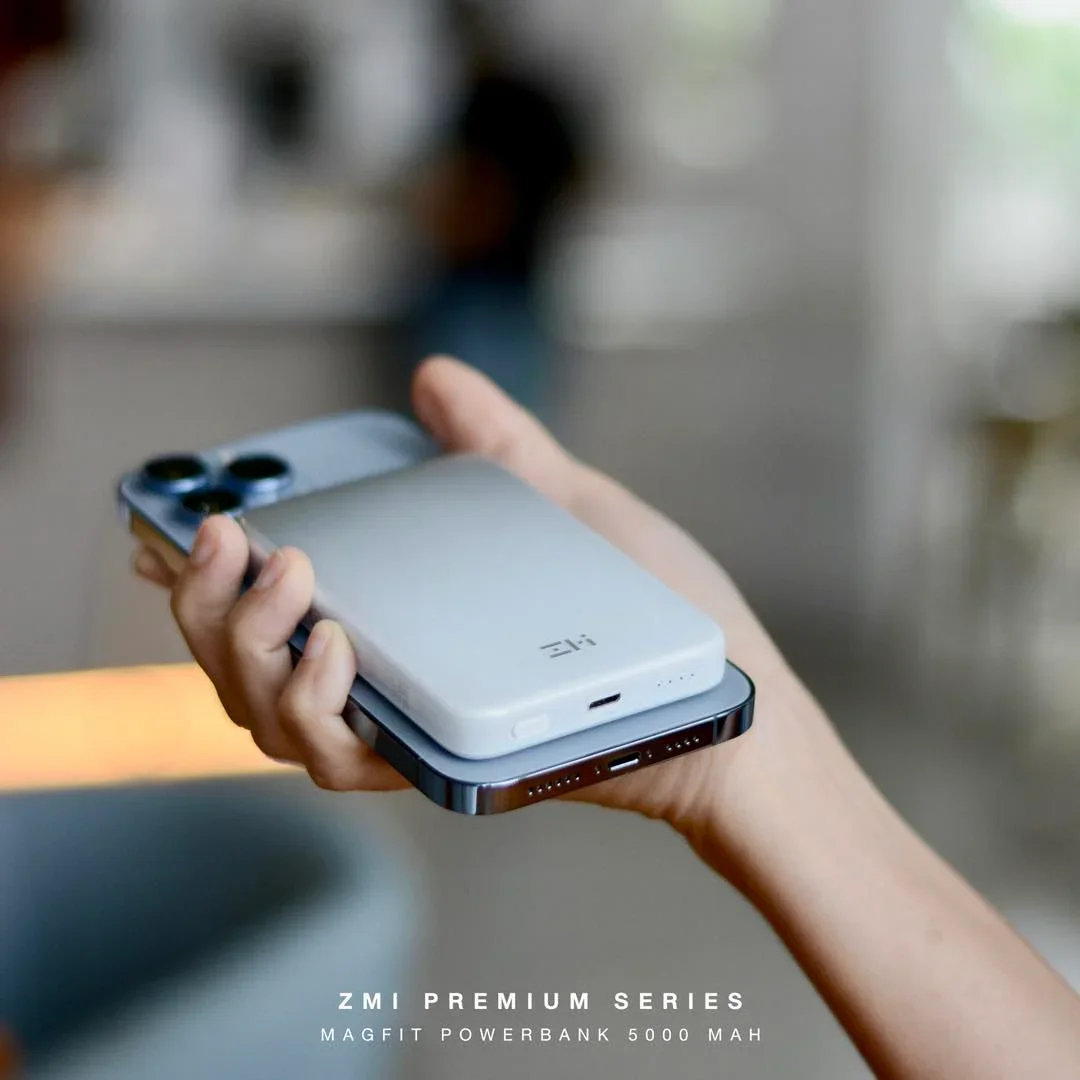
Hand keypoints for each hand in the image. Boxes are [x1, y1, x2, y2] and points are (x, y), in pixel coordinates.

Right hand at [134, 358, 828, 852]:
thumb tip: (434, 377)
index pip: (278, 601)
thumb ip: (496, 448)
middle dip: (208, 600)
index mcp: (406, 614)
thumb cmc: (655, 607)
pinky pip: (335, 757)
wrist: (724, 692)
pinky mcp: (438, 765)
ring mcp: (411, 723)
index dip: (206, 568)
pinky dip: (309, 704)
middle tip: (224, 533)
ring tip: (286, 575)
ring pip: (267, 714)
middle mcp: (391, 676)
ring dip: (243, 645)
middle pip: (246, 660)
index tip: (170, 518)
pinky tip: (332, 640)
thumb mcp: (568, 506)